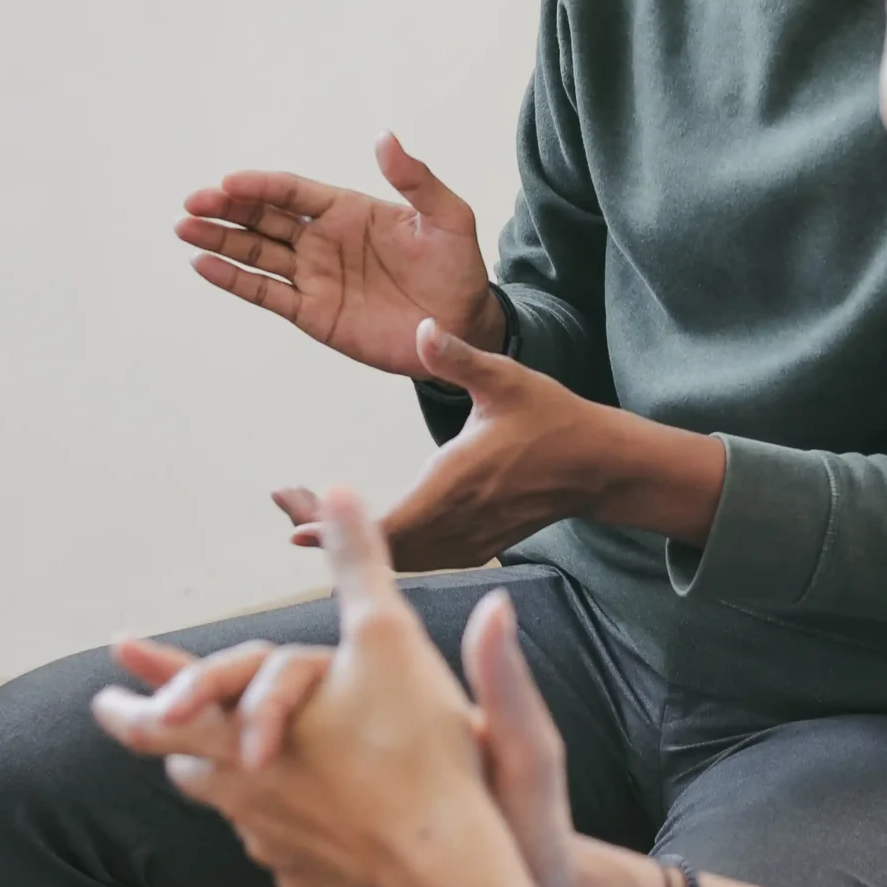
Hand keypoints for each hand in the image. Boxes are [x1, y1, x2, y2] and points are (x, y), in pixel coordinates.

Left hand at [95, 487, 493, 886]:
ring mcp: (276, 844)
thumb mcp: (389, 638)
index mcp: (240, 735)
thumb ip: (359, 564)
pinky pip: (282, 848)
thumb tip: (341, 489)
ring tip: (222, 765)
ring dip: (221, 779)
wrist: (451, 872)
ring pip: (230, 808)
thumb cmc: (415, 751)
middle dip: (165, 737)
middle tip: (145, 723)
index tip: (103, 697)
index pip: (160, 719)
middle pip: (184, 764)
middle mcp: (244, 795)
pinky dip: (286, 824)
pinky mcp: (310, 879)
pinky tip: (308, 818)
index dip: (130, 704)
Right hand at [176, 133, 499, 377]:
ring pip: (256, 253)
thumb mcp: (447, 216)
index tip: (229, 183)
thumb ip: (415, 179)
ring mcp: (314, 276)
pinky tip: (204, 266)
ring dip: (219, 241)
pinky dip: (234, 280)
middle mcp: (322, 240)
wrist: (465, 325)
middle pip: (263, 218)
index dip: (259, 186)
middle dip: (225, 210)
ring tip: (184, 229)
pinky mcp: (312, 313)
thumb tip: (383, 137)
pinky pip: (266, 294)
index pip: (292, 192)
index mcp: (347, 210)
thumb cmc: (458, 267)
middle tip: (191, 203)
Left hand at [274, 320, 633, 568]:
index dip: (337, 531)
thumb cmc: (552, 419)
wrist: (599, 468)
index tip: (294, 529)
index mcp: (455, 485)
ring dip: (350, 537)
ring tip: (307, 507)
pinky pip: (416, 558)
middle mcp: (456, 524)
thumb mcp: (506, 379)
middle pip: (378, 546)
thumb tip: (422, 328)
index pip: (386, 525)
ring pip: (395, 556)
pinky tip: (355, 523)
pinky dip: (381, 545)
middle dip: (326, 528)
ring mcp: (465, 542)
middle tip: (287, 500)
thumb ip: (459, 357)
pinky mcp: (473, 547)